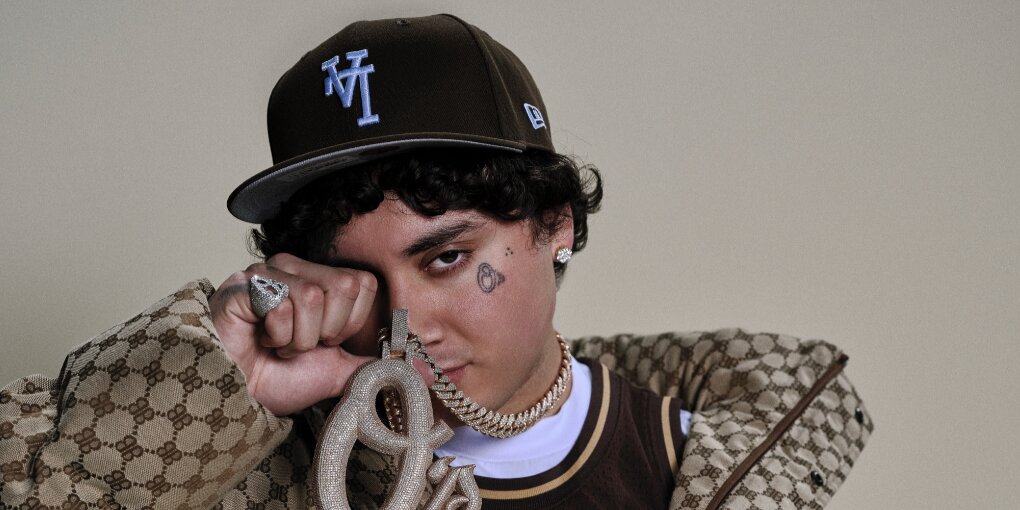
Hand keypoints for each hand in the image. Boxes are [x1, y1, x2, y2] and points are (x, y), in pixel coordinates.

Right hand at [209, 253, 379, 415]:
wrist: (238, 395)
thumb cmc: (279, 377)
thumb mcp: (338, 370)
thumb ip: (378, 364)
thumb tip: (426, 370)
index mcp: (320, 279)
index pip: (363, 283)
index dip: (348, 323)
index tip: (325, 342)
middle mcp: (295, 267)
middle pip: (342, 286)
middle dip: (325, 331)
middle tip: (300, 345)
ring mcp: (267, 272)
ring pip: (311, 297)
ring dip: (297, 338)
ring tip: (278, 345)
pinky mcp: (243, 285)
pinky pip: (280, 306)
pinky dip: (275, 336)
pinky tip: (260, 339)